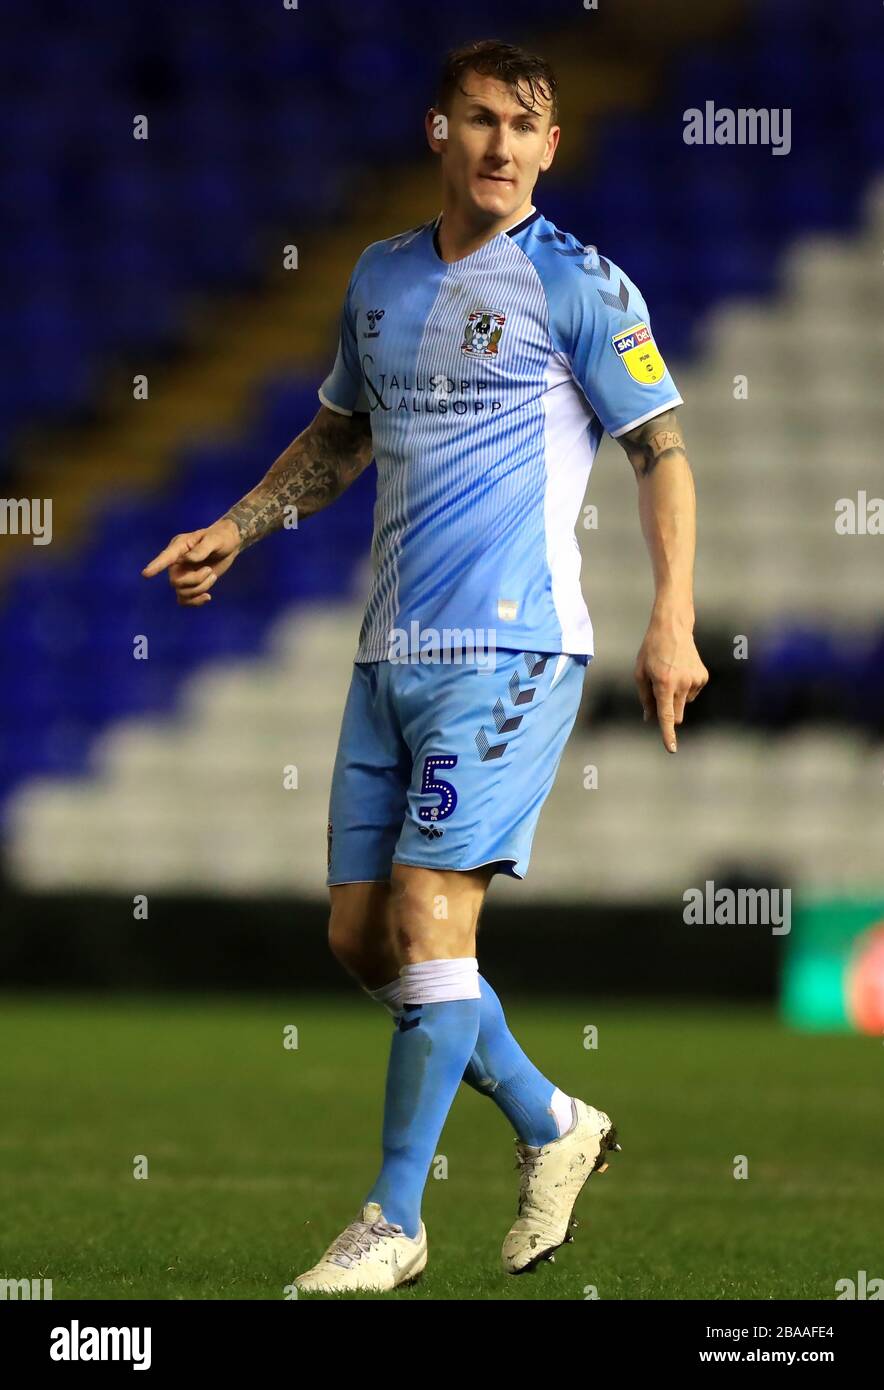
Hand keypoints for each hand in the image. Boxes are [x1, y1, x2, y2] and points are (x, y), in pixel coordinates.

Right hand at [141, 519, 241, 606]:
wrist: (228, 545)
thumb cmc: (220, 538)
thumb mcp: (214, 540)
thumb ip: (202, 549)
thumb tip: (188, 559)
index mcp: (180, 547)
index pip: (166, 558)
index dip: (156, 566)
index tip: (146, 574)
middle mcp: (177, 562)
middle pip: (176, 581)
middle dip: (196, 581)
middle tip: (210, 571)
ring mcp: (182, 574)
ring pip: (182, 592)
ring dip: (200, 589)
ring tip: (213, 576)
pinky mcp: (190, 585)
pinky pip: (185, 600)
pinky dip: (196, 602)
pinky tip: (207, 597)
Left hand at [634, 614, 707, 752]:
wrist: (673, 628)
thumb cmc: (652, 650)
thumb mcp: (640, 673)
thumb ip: (644, 698)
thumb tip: (649, 719)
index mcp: (664, 683)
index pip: (667, 715)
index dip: (668, 734)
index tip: (672, 748)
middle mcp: (682, 683)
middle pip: (676, 715)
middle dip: (668, 711)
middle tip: (658, 692)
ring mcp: (695, 680)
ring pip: (684, 704)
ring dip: (676, 697)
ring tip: (670, 674)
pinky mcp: (703, 677)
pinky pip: (692, 694)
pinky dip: (685, 688)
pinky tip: (680, 671)